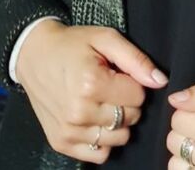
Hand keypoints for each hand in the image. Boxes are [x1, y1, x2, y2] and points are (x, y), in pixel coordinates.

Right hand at [16, 20, 167, 163]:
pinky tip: (94, 119)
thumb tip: (160, 81)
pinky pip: (99, 154)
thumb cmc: (72, 44)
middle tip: (110, 86)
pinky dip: (103, 140)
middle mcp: (79, 112)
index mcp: (91, 83)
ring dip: (117, 122)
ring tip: (102, 102)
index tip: (119, 74)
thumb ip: (136, 60)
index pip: (138, 96)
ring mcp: (69, 131)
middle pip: (131, 118)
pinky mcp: (61, 142)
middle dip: (127, 102)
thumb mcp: (106, 38)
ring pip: (119, 139)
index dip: (134, 83)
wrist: (33, 54)